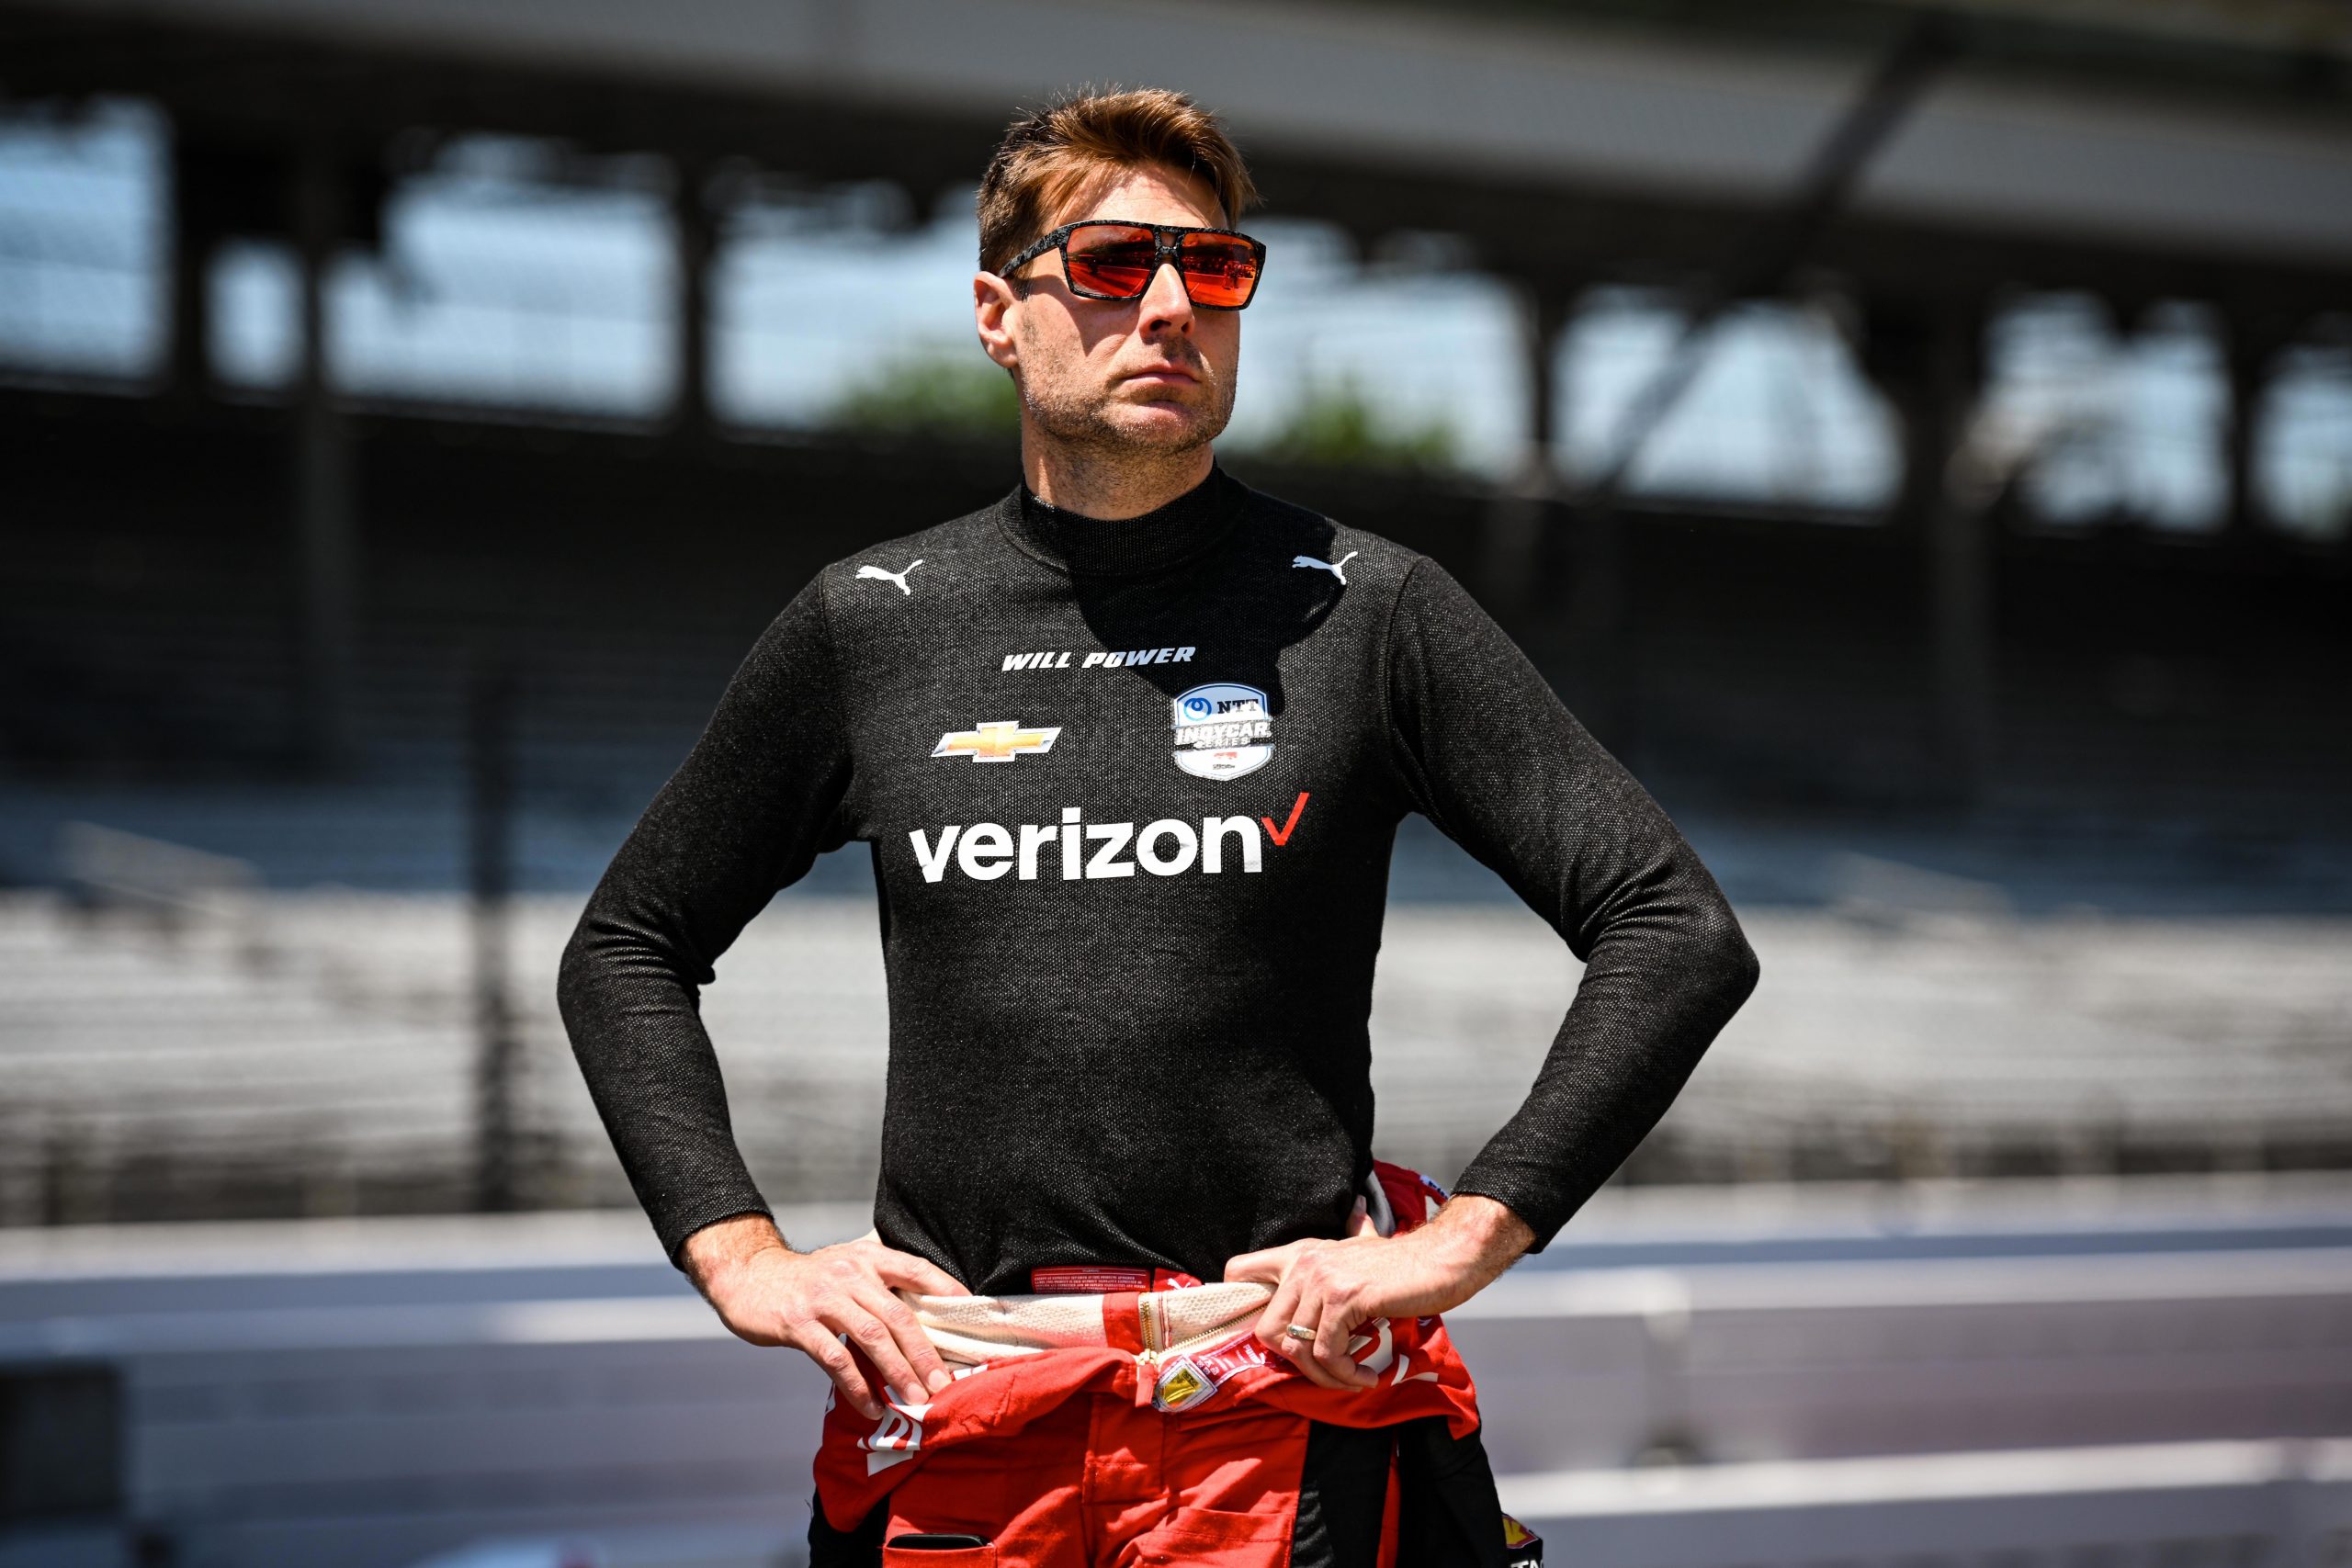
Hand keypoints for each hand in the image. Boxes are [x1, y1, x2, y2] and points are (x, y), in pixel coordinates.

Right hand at [679, 1213, 969, 1419]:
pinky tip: (871, 1406)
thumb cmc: (809, 1280)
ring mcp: (823, 1298)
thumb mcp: (846, 1266)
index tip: (971, 1318)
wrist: (749, 1277)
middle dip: (924, 1353)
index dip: (946, 1290)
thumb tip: (927, 1317)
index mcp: (867, 1258)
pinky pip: (835, 1358)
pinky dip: (857, 1386)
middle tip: (944, 1384)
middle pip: (897, 1315)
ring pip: (870, 1338)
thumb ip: (880, 1283)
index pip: (916, 1269)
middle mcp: (849, 1273)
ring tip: (917, 1399)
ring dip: (897, 1372)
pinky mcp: (798, 1323)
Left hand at [1223, 1195, 1532, 1390]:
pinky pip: (1327, 1353)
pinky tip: (1367, 1375)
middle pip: (1265, 1330)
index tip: (1277, 1341)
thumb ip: (1347, 1241)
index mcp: (1300, 1254)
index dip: (1241, 1310)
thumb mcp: (1362, 1247)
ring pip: (1296, 1348)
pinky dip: (1345, 1374)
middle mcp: (1303, 1263)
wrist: (1443, 1259)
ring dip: (1325, 1376)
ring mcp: (1322, 1280)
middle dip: (1295, 1363)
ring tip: (1353, 1378)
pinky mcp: (1344, 1299)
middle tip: (1328, 1371)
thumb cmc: (1404, 1264)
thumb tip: (1354, 1213)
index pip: (1238, 1271)